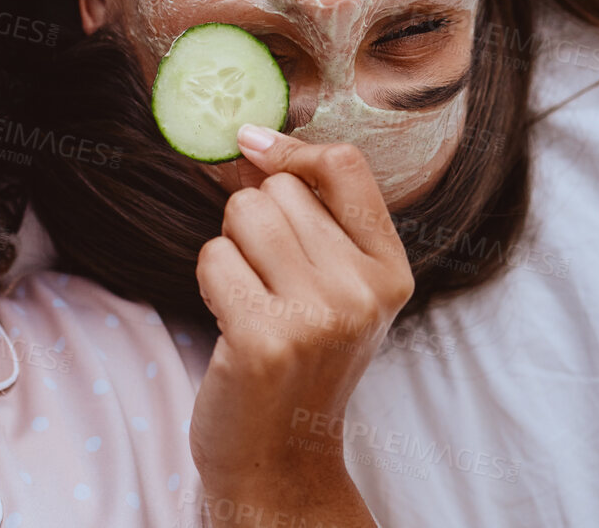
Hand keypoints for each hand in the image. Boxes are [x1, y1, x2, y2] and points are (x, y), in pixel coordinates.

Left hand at [187, 126, 413, 526]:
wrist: (280, 458)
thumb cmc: (298, 361)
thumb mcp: (336, 289)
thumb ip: (314, 218)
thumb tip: (253, 139)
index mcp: (390, 272)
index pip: (346, 166)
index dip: (290, 149)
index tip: (253, 147)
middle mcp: (363, 291)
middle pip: (277, 190)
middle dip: (253, 222)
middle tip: (265, 280)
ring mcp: (318, 315)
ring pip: (242, 215)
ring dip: (229, 250)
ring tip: (249, 299)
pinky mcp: (265, 338)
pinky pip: (212, 257)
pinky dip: (209, 283)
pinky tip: (231, 324)